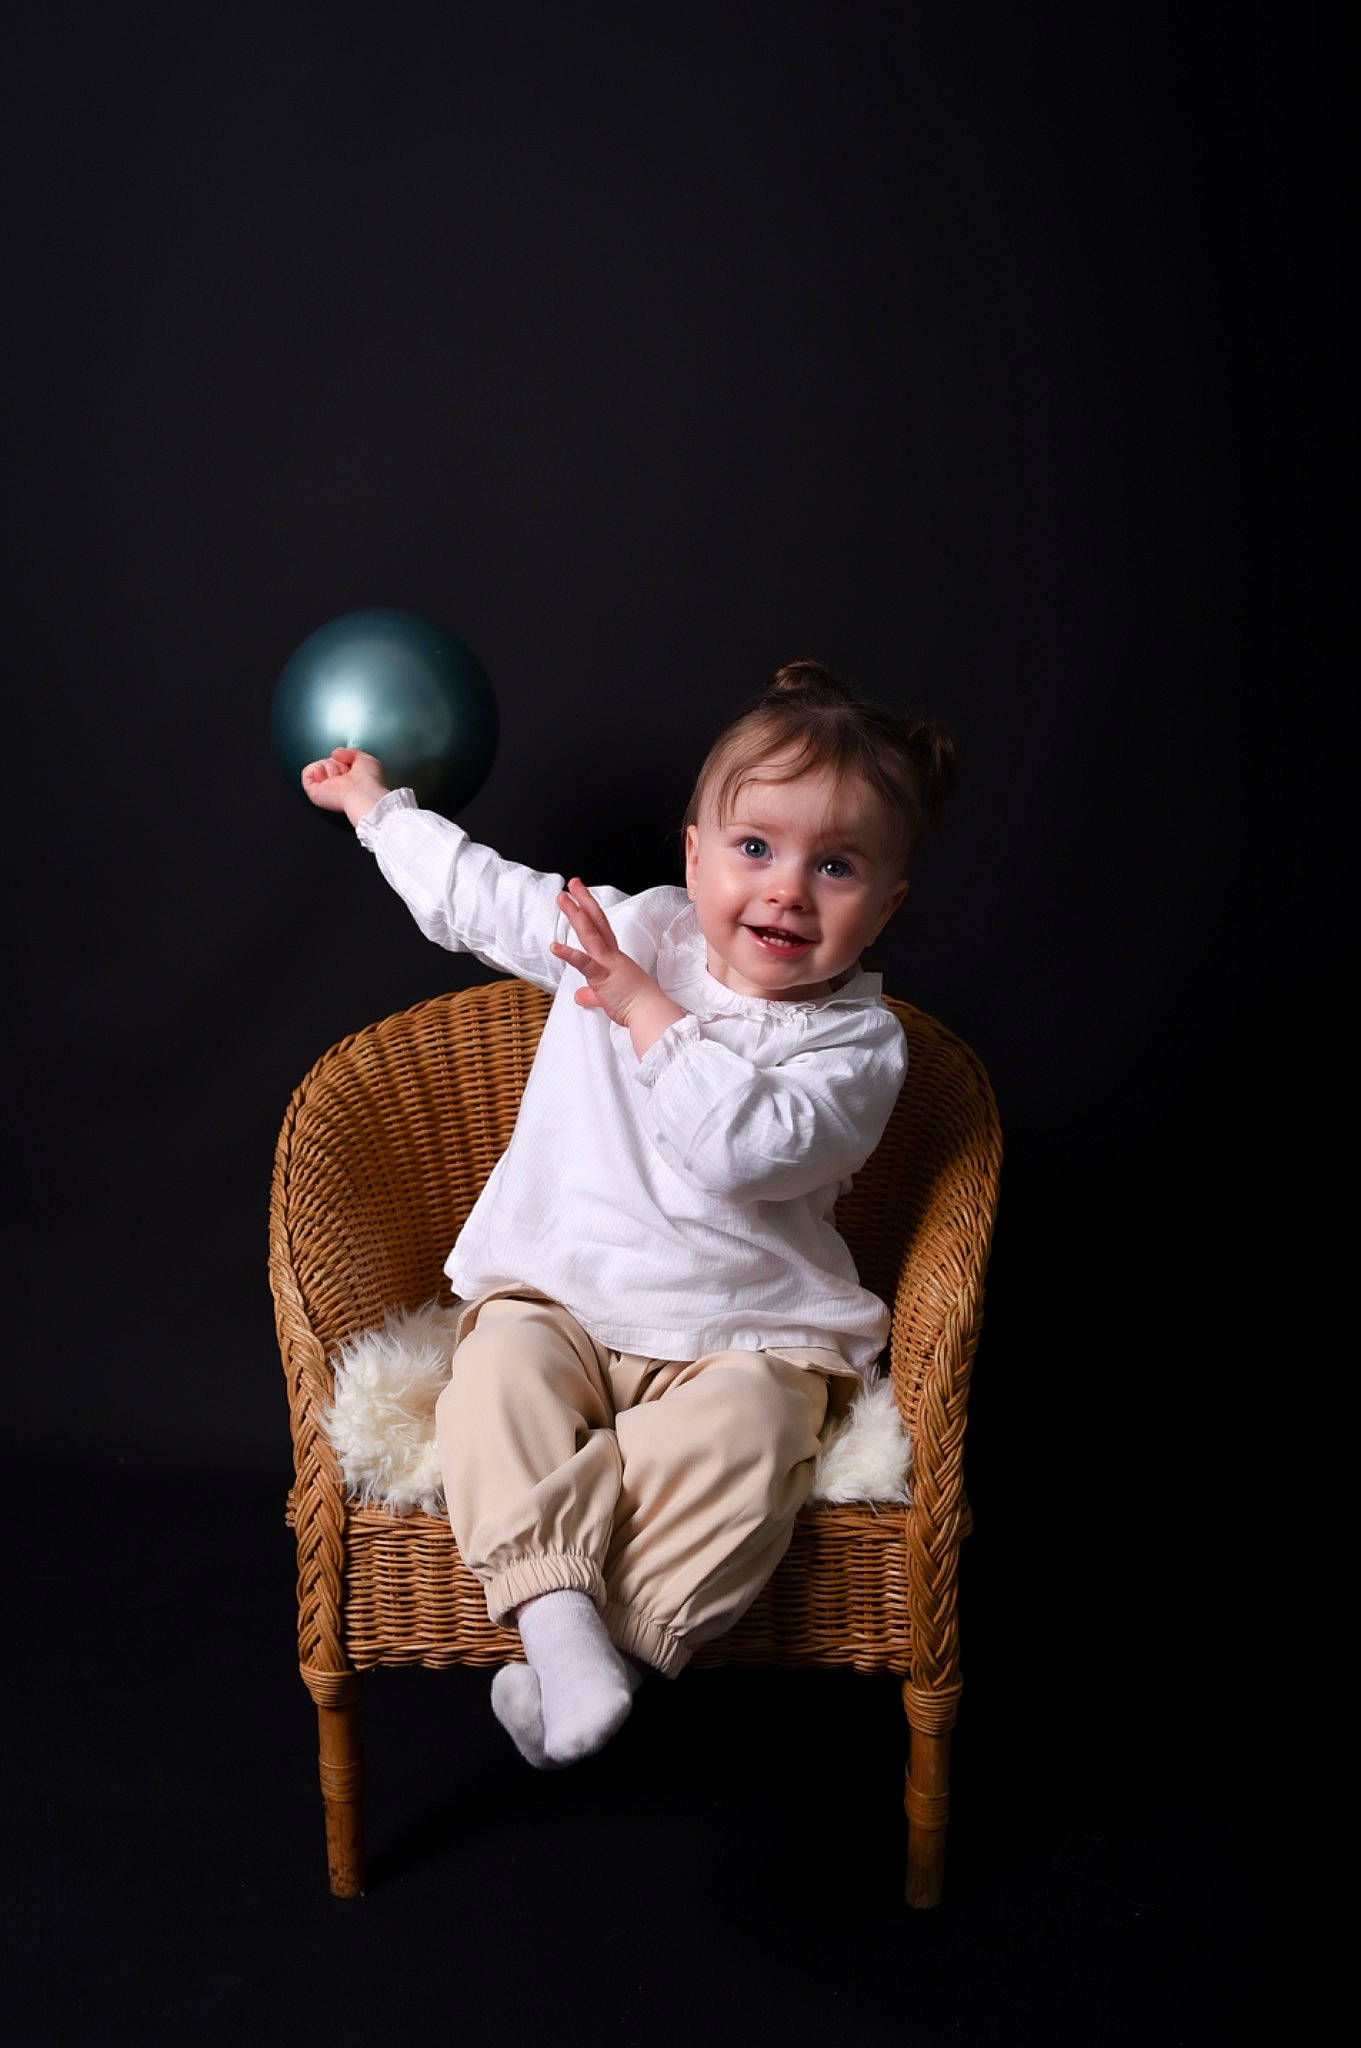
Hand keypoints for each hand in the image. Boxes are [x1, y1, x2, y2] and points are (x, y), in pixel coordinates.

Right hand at [300, 747, 389, 825]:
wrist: (363, 794)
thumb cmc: (370, 781)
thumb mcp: (366, 758)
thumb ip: (350, 752)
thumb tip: (335, 753)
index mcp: (350, 780)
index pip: (339, 762)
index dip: (345, 760)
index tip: (352, 765)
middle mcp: (337, 785)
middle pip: (328, 761)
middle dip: (338, 763)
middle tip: (347, 773)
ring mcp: (325, 789)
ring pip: (319, 765)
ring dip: (331, 767)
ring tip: (340, 778)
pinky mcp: (314, 793)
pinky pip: (307, 772)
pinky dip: (317, 770)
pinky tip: (329, 779)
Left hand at [551, 879, 685, 1051]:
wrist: (652, 1014)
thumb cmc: (637, 1007)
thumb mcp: (609, 999)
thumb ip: (593, 995)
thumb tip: (580, 997)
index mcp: (615, 958)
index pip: (601, 930)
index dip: (591, 911)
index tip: (582, 898)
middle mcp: (612, 955)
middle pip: (596, 921)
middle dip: (583, 900)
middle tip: (573, 883)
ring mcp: (608, 963)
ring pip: (590, 933)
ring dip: (575, 913)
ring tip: (562, 897)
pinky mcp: (603, 977)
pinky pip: (584, 963)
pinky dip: (568, 954)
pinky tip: (554, 946)